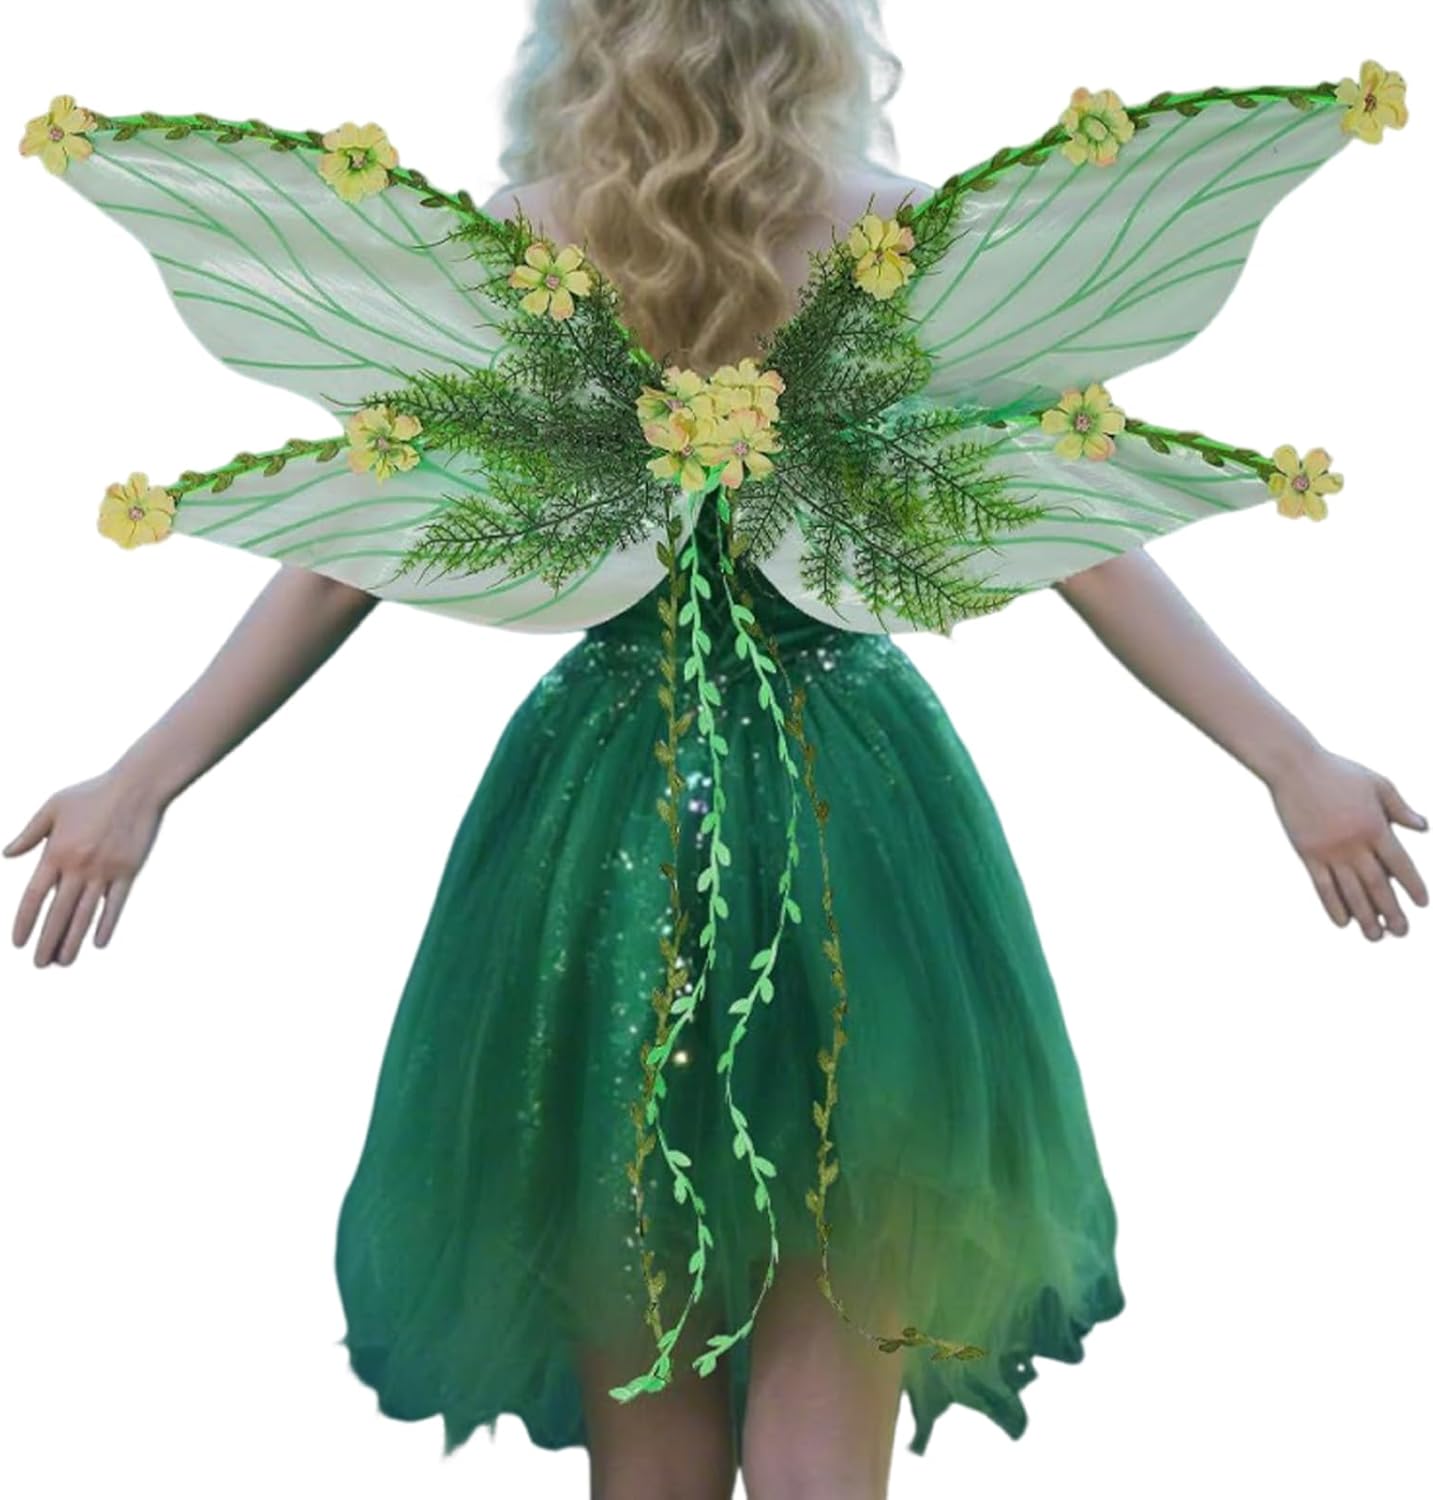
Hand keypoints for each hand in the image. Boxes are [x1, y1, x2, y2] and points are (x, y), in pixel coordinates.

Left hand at [4, 769, 168, 965]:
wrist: (137, 787)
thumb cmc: (93, 793)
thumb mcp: (54, 806)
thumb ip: (30, 833)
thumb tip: (8, 854)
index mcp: (56, 853)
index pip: (34, 897)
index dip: (24, 923)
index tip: (18, 943)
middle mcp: (78, 867)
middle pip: (58, 914)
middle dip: (46, 942)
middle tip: (39, 964)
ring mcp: (105, 871)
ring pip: (85, 915)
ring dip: (72, 941)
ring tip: (62, 962)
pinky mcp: (128, 872)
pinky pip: (114, 905)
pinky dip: (106, 925)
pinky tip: (98, 943)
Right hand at [1267, 748, 1428, 939]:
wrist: (1294, 767)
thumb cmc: (1338, 772)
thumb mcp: (1378, 783)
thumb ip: (1400, 808)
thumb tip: (1423, 828)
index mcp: (1375, 827)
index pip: (1400, 864)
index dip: (1413, 886)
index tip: (1421, 905)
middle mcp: (1354, 844)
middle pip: (1378, 885)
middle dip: (1392, 911)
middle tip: (1402, 932)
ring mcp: (1329, 851)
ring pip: (1351, 892)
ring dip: (1366, 917)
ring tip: (1376, 937)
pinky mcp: (1307, 854)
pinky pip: (1323, 886)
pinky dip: (1334, 906)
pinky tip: (1343, 922)